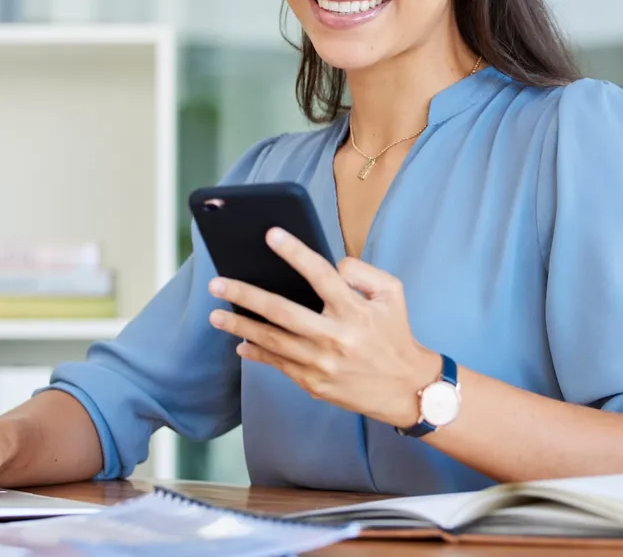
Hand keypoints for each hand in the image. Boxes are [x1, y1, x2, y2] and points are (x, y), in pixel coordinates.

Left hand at [208, 228, 440, 427]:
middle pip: (281, 312)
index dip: (295, 253)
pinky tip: (239, 342)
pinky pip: (278, 364)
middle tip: (218, 283)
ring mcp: (321, 364)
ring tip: (215, 314)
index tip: (271, 235)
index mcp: (354, 311)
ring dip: (239, 326)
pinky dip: (256, 353)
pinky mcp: (314, 383)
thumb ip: (362, 271)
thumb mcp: (392, 293)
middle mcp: (334, 337)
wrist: (406, 388)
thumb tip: (329, 265)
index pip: (320, 275)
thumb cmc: (395, 333)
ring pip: (271, 341)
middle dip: (245, 295)